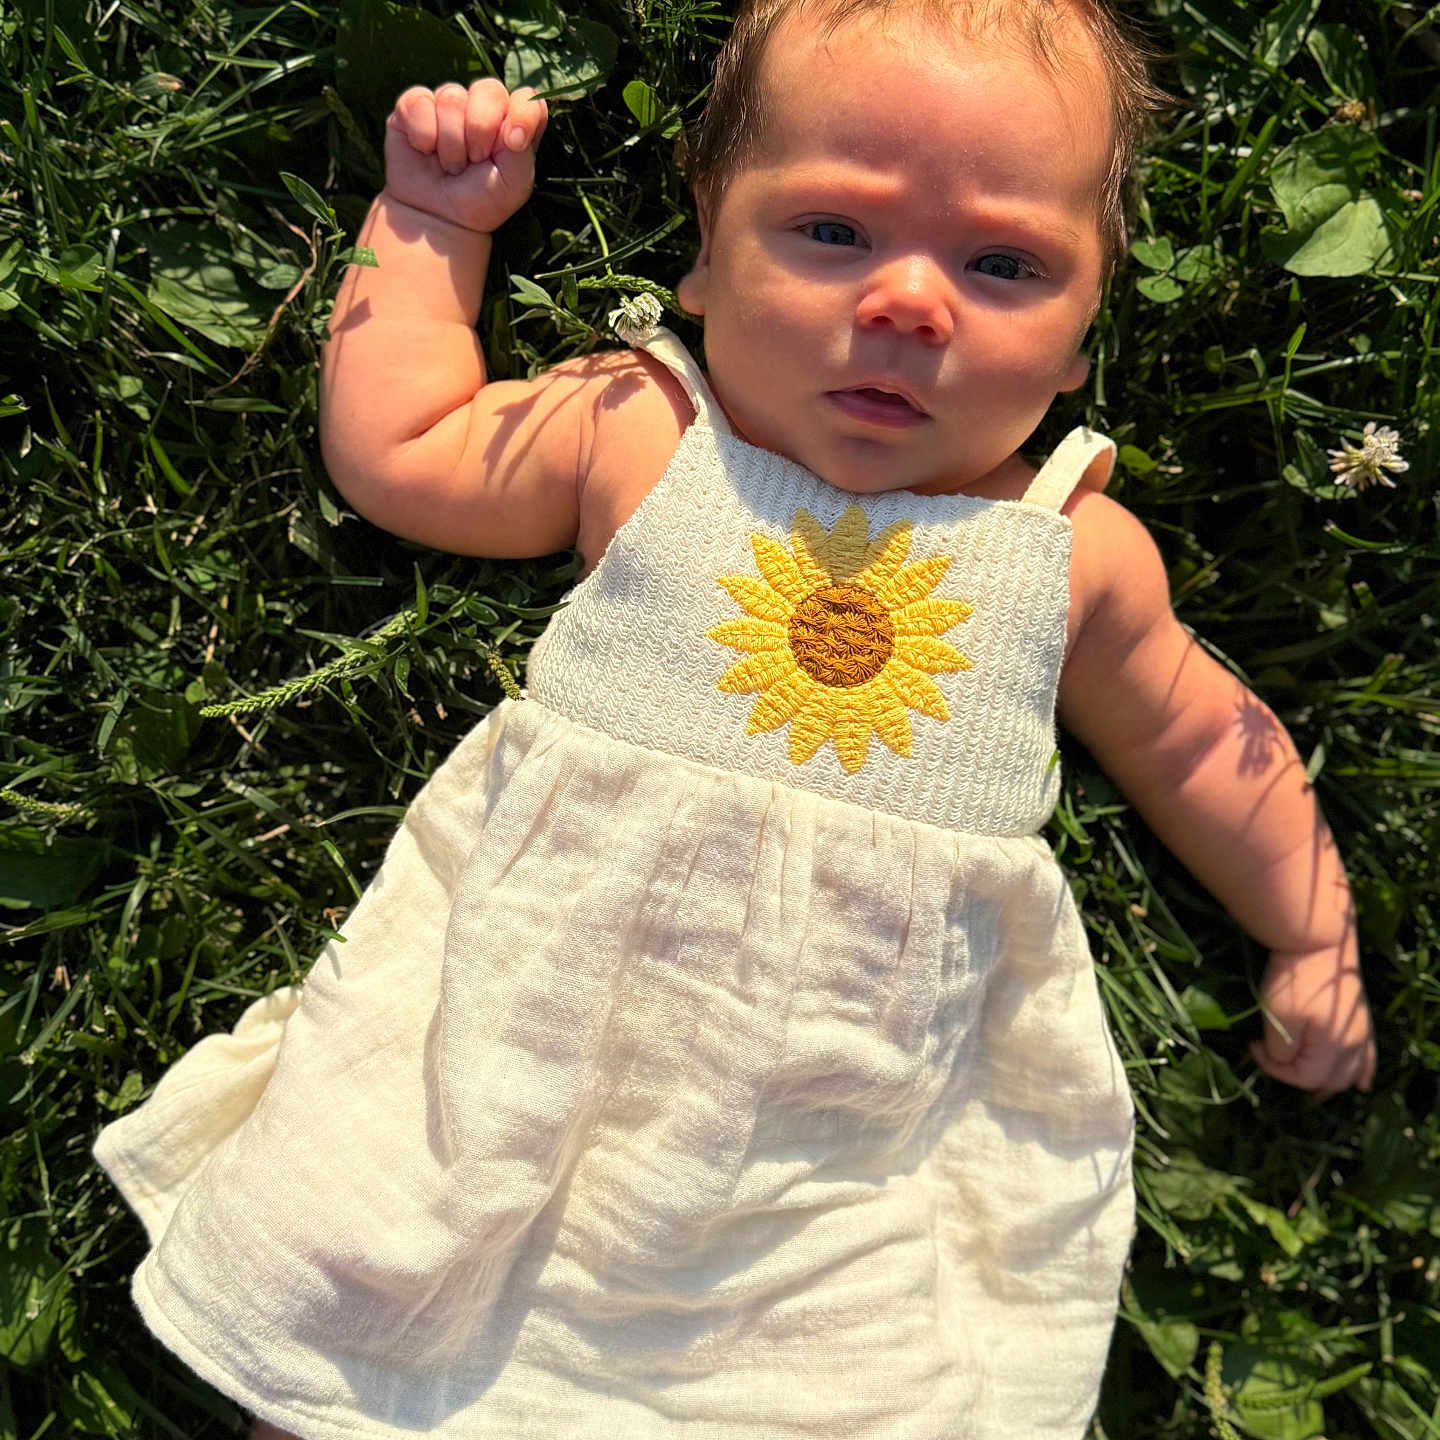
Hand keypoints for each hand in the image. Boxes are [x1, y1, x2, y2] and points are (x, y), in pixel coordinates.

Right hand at [383, 79, 547, 235]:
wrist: (435, 219)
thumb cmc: (478, 202)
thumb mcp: (514, 184)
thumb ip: (524, 150)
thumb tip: (513, 126)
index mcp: (512, 124)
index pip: (527, 97)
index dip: (522, 112)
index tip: (514, 141)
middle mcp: (482, 108)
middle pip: (489, 89)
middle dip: (481, 129)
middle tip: (475, 161)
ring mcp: (448, 104)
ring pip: (452, 96)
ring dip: (451, 142)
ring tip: (451, 165)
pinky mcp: (414, 105)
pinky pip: (419, 100)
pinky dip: (423, 133)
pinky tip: (424, 150)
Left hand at [1251, 939, 1375, 1096]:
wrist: (1315, 940)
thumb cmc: (1294, 979)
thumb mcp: (1278, 1016)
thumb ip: (1281, 1050)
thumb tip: (1282, 1061)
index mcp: (1332, 1048)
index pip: (1302, 1077)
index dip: (1274, 1068)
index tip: (1252, 1046)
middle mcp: (1352, 1046)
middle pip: (1330, 1080)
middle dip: (1302, 1080)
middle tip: (1277, 1068)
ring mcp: (1360, 1032)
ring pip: (1351, 1072)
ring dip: (1333, 1083)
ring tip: (1319, 1095)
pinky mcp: (1360, 1019)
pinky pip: (1368, 1056)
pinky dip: (1364, 1072)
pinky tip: (1362, 1083)